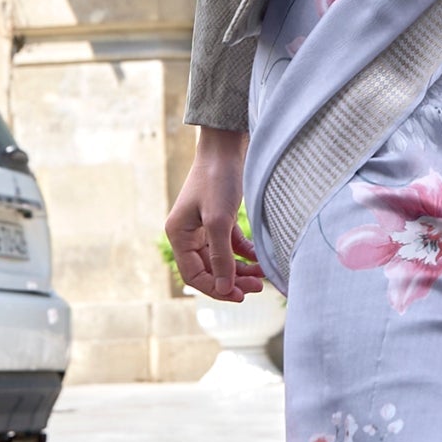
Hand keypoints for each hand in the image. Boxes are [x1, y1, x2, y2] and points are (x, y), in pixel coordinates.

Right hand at [165, 130, 261, 302]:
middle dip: (232, 281)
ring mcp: (204, 226)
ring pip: (222, 260)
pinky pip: (232, 246)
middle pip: (209, 270)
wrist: (227, 145)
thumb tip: (224, 289)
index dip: (217, 289)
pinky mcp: (220, 219)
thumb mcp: (219, 221)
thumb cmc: (218, 179)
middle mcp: (188, 233)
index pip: (195, 275)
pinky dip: (245, 254)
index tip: (241, 295)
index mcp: (178, 235)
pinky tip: (261, 260)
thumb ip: (221, 257)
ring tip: (262, 277)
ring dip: (241, 270)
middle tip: (257, 288)